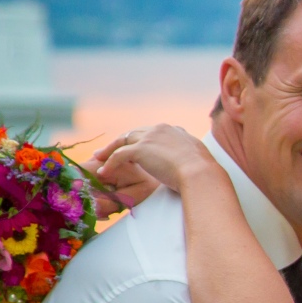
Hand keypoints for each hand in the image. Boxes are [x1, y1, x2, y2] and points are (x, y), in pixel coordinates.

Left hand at [91, 125, 216, 212]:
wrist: (200, 173)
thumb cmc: (203, 171)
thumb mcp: (196, 157)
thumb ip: (188, 155)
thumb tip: (191, 163)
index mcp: (172, 130)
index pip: (149, 132)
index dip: (139, 140)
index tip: (132, 148)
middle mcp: (159, 129)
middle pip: (133, 133)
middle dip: (119, 142)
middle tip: (107, 151)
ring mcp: (149, 138)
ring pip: (122, 141)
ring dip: (109, 151)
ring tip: (99, 159)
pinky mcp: (140, 149)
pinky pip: (119, 155)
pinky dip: (109, 163)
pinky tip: (103, 172)